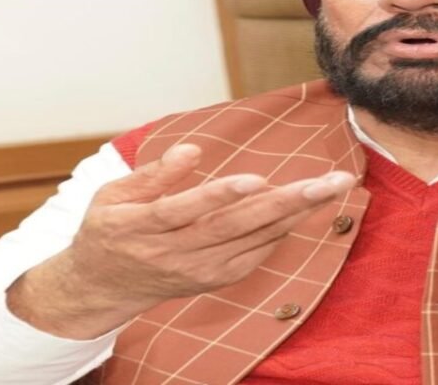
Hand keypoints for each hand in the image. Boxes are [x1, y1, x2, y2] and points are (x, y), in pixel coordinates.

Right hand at [6, 143, 355, 338]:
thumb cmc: (110, 230)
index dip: (221, 195)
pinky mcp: (218, 278)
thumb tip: (191, 150)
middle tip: (328, 181)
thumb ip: (153, 174)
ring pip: (256, 239)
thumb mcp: (113, 195)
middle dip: (287, 201)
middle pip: (237, 226)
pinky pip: (258, 252)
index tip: (256, 178)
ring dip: (299, 212)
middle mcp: (177, 252)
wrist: (104, 288)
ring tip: (333, 187)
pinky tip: (310, 206)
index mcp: (143, 226)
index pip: (186, 210)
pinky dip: (285, 229)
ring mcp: (201, 270)